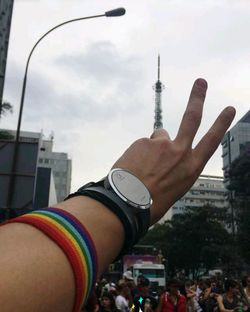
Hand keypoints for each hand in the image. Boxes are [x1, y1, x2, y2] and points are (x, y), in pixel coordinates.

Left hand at [113, 78, 234, 222]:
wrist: (126, 203)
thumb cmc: (151, 203)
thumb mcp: (173, 189)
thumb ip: (174, 169)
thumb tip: (163, 158)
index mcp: (190, 168)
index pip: (211, 142)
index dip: (221, 124)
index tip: (228, 109)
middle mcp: (180, 152)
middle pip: (192, 118)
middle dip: (198, 98)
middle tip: (201, 82)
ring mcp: (162, 144)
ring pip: (159, 136)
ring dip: (153, 147)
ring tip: (142, 165)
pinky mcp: (144, 141)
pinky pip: (143, 144)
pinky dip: (138, 153)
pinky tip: (133, 166)